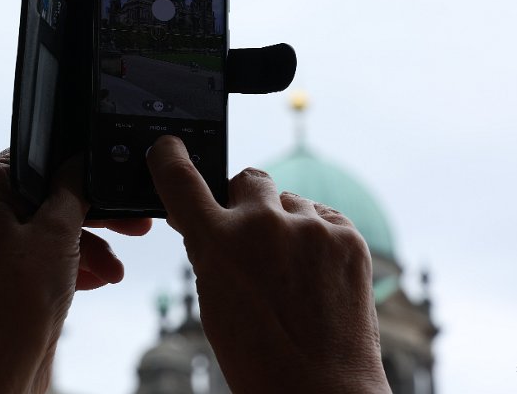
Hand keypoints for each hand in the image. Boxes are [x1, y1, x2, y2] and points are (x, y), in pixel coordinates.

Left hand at [0, 149, 151, 393]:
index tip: (102, 174)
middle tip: (131, 222)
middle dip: (93, 215)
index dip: (69, 165)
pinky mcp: (10, 274)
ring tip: (116, 267)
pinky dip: (76, 264)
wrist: (4, 365)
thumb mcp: (57, 232)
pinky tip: (103, 278)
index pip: (31, 160)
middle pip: (47, 198)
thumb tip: (80, 163)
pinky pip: (48, 256)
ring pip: (53, 229)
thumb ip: (73, 190)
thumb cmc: (18, 297)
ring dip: (90, 246)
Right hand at [147, 136, 390, 393]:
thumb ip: (209, 250)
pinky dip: (316, 236)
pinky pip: (323, 217)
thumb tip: (207, 218)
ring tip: (293, 272)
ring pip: (289, 201)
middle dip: (246, 202)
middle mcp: (263, 224)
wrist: (321, 392)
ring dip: (286, 223)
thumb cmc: (258, 357)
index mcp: (217, 242)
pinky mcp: (347, 236)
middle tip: (253, 238)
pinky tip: (316, 273)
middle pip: (248, 178)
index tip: (169, 147)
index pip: (180, 178)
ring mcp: (310, 227)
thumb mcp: (213, 300)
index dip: (170, 157)